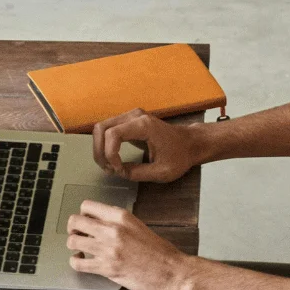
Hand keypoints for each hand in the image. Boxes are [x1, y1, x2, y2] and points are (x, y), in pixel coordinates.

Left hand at [66, 200, 191, 289]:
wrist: (173, 272)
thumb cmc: (159, 252)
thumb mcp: (138, 227)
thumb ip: (118, 223)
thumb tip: (99, 224)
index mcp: (121, 216)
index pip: (87, 206)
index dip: (82, 214)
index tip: (85, 222)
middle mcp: (113, 229)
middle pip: (75, 221)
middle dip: (73, 229)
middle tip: (78, 236)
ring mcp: (108, 249)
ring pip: (73, 241)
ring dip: (73, 245)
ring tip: (81, 249)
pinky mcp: (107, 268)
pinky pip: (77, 263)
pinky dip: (75, 262)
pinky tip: (82, 261)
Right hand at [92, 109, 209, 182]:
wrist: (190, 143)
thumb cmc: (180, 156)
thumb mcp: (162, 172)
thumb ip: (138, 173)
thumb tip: (118, 172)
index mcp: (144, 125)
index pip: (113, 134)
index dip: (109, 154)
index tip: (118, 169)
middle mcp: (135, 116)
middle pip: (101, 128)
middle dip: (99, 151)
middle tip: (108, 169)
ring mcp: (131, 116)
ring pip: (101, 128)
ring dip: (100, 149)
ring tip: (110, 166)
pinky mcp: (129, 121)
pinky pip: (108, 130)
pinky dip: (105, 145)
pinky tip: (113, 160)